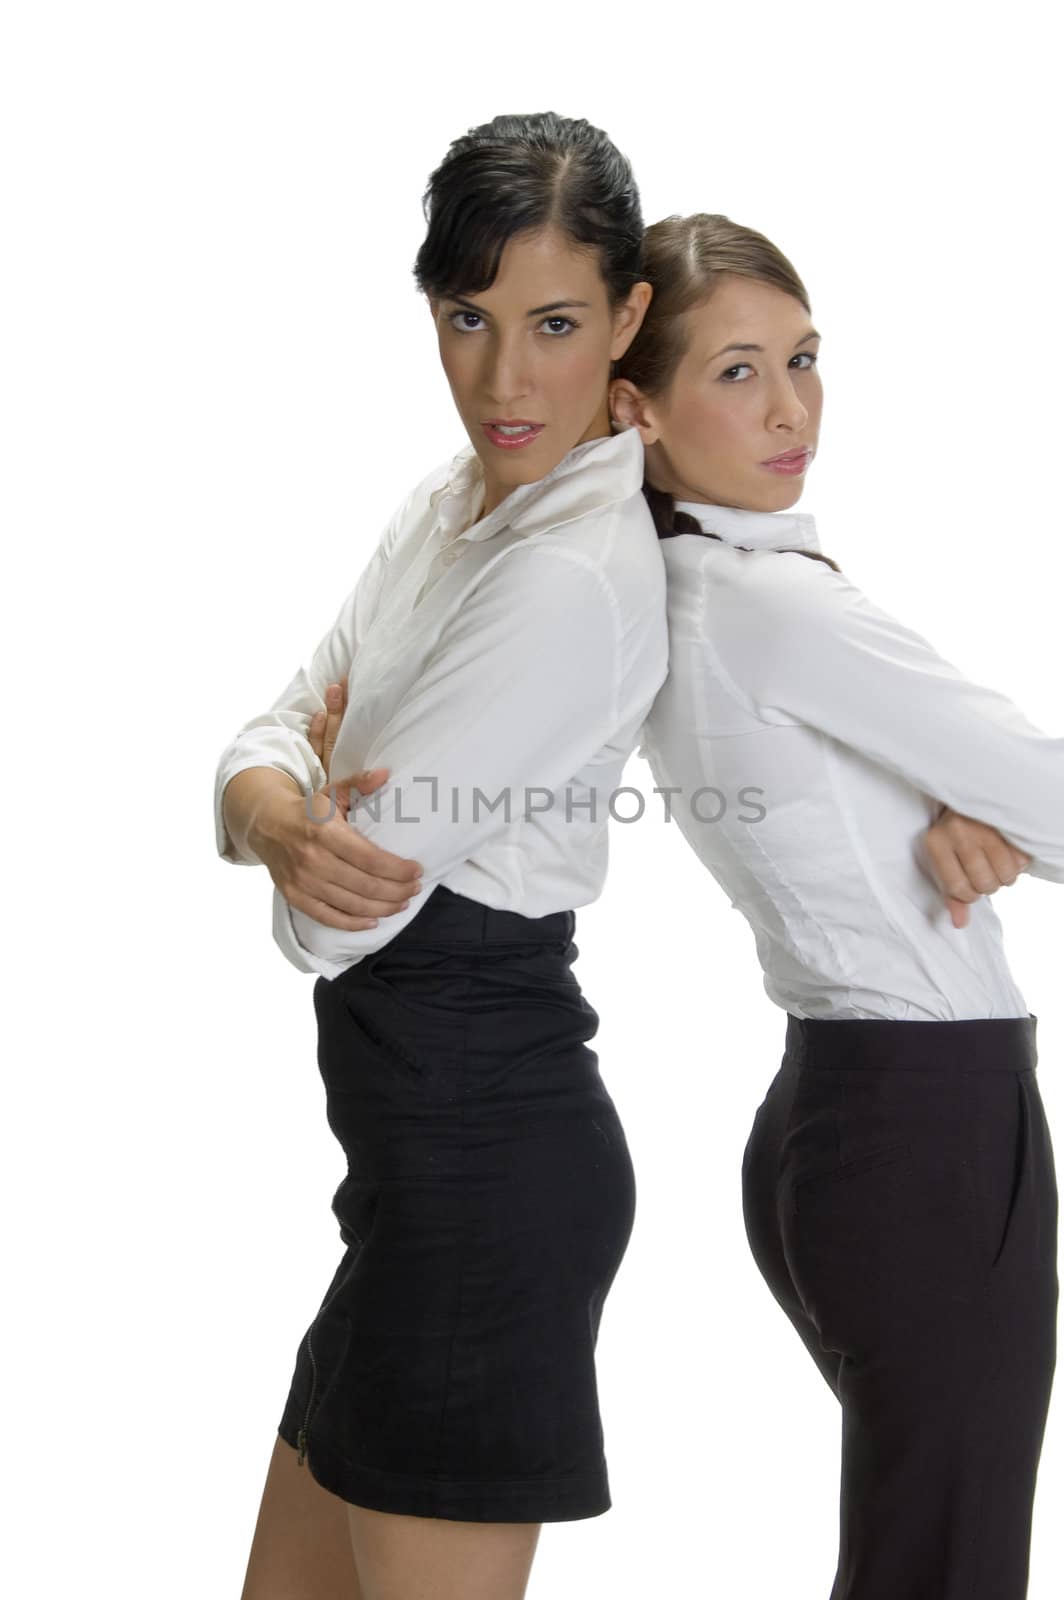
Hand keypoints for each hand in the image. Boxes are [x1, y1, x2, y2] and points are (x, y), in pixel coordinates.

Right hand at [246, 679, 422, 929]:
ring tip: (402, 903)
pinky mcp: (295, 897)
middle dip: (397, 891)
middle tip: (415, 889)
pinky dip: (354, 923)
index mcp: (325, 832)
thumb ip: (359, 783)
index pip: (370, 859)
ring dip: (383, 907)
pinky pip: (328, 917)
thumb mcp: (332, 792)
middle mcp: (313, 859)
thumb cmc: (309, 811)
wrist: (266, 825)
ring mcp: (303, 881)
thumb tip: (384, 774)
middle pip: (365, 885)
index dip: (398, 869)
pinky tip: (374, 920)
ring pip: (351, 904)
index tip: (417, 870)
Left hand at [921, 807, 1031, 929]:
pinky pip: (1021, 861)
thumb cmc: (956, 835)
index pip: (958, 889)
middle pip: (984, 884)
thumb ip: (952, 893)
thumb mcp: (945, 860)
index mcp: (936, 841)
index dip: (970, 894)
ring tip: (997, 861)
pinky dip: (1019, 862)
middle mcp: (958, 832)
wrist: (968, 794)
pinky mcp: (1007, 822)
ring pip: (1005, 875)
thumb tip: (960, 923)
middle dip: (989, 885)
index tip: (971, 885)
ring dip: (1006, 876)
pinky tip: (1008, 851)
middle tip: (985, 870)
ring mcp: (984, 825)